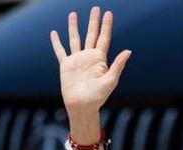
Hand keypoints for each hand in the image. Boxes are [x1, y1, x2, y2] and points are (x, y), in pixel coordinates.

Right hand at [49, 7, 131, 137]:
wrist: (82, 106)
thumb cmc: (98, 97)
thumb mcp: (110, 81)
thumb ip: (118, 65)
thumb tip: (128, 51)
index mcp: (100, 59)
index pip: (104, 38)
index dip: (106, 25)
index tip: (108, 13)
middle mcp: (89, 57)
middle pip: (91, 34)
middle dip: (93, 22)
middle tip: (96, 8)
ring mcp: (77, 60)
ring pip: (75, 39)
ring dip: (73, 27)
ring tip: (73, 14)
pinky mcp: (66, 66)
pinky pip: (60, 51)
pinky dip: (56, 42)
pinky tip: (54, 33)